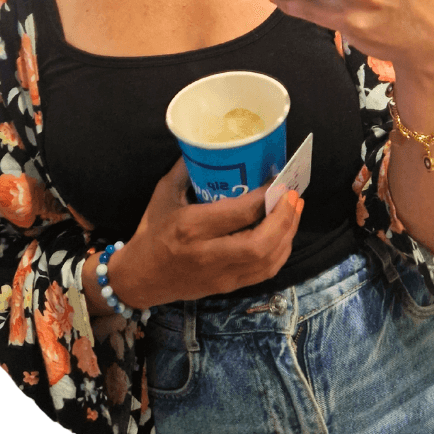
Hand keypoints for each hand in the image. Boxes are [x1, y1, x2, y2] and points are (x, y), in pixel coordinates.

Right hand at [106, 158, 303, 309]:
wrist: (138, 279)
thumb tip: (212, 145)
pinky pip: (264, 273)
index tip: (278, 178)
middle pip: (260, 243)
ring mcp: (219, 275)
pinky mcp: (226, 288)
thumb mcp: (164, 194)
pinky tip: (284, 234)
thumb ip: (188, 169)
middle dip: (285, 218)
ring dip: (288, 234)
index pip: (240, 213)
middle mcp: (207, 254)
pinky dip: (280, 252)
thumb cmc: (151, 231)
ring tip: (294, 210)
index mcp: (191, 227)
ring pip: (267, 261)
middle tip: (293, 196)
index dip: (266, 196)